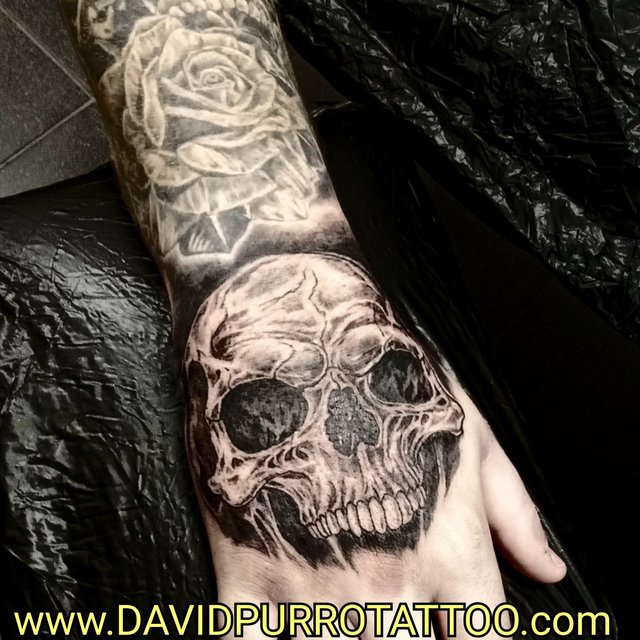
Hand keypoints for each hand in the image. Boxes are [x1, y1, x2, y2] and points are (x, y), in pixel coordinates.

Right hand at [185, 255, 565, 639]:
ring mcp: (314, 584)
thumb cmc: (380, 374)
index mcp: (449, 548)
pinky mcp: (245, 574)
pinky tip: (282, 635)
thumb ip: (513, 509)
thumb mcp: (466, 428)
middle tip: (394, 619)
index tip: (453, 631)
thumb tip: (545, 569)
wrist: (290, 333)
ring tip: (348, 613)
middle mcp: (389, 579)